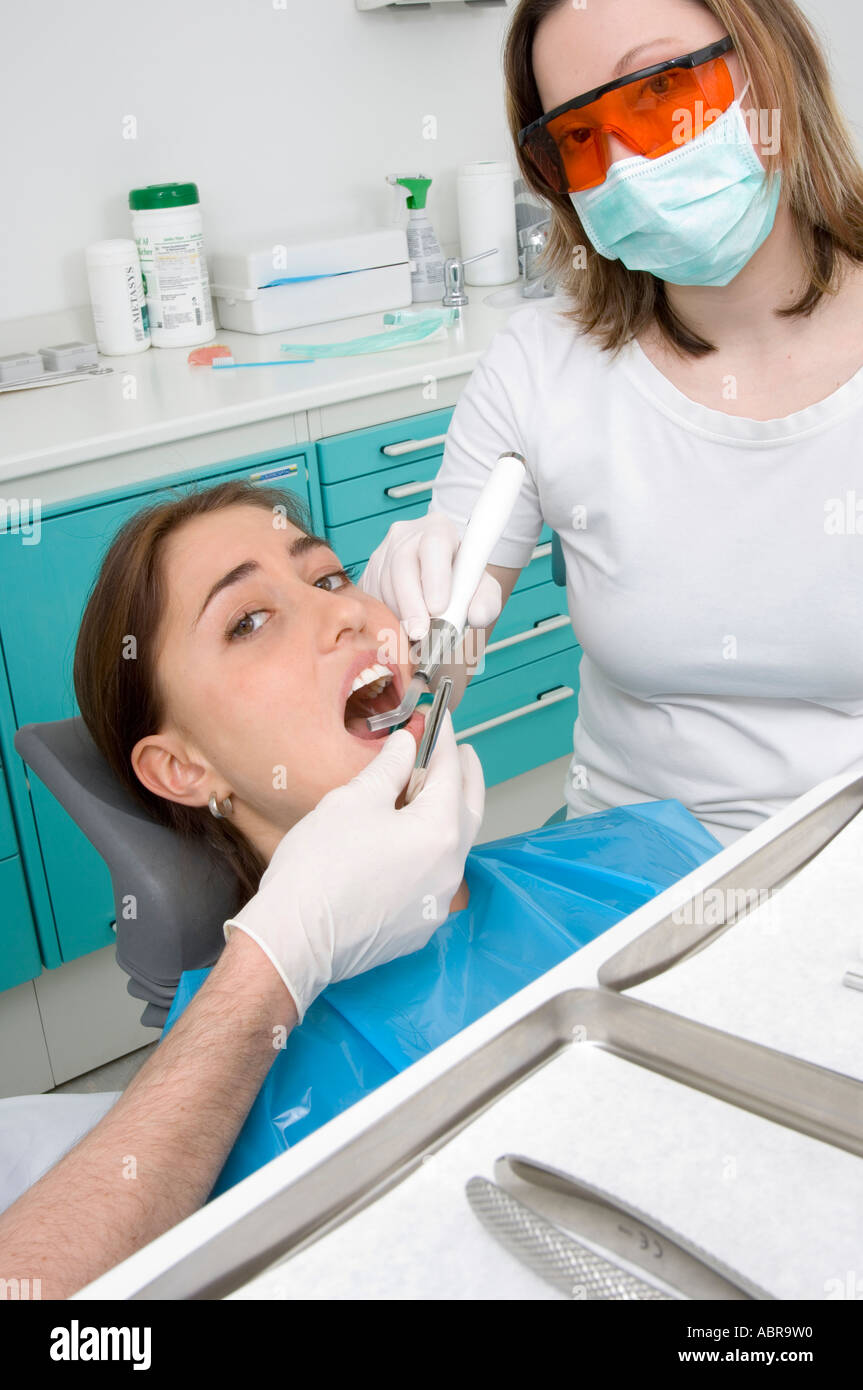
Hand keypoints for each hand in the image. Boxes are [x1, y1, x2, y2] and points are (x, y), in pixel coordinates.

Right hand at [223, 713, 483, 1021]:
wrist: (296, 940)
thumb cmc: (319, 868)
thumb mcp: (353, 801)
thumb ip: (389, 768)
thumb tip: (406, 744)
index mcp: (439, 830)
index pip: (450, 772)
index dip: (445, 741)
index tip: (442, 720)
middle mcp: (450, 869)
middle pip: (469, 811)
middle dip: (465, 777)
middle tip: (462, 754)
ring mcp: (438, 902)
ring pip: (453, 848)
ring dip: (448, 817)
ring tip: (428, 795)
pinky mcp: (420, 926)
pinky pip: (435, 879)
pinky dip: (429, 853)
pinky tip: (407, 844)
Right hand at [360, 511, 502, 640]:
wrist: (439, 576)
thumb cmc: (460, 580)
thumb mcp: (482, 586)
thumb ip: (487, 600)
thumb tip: (478, 616)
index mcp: (438, 530)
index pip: (434, 546)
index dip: (435, 578)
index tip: (438, 608)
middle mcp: (405, 535)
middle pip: (402, 565)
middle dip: (411, 604)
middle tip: (420, 633)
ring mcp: (383, 552)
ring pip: (383, 583)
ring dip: (397, 614)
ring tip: (414, 637)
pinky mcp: (368, 572)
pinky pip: (370, 596)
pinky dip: (383, 616)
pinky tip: (399, 629)